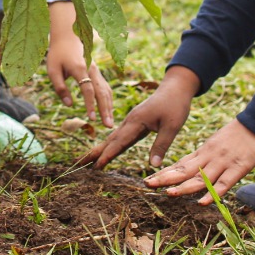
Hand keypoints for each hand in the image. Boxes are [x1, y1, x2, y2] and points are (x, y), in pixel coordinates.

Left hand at [45, 3, 112, 126]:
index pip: (88, 89)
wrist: (68, 37)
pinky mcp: (97, 73)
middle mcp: (91, 69)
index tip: (91, 118)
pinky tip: (108, 111)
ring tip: (109, 122)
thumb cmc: (58, 54)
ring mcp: (96, 70)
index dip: (90, 104)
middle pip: (101, 91)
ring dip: (109, 107)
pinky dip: (108, 100)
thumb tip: (69, 105)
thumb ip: (60, 88)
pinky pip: (105, 87)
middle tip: (108, 125)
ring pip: (106, 90)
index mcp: (79, 68)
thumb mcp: (52, 70)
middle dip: (105, 109)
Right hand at [80, 66, 197, 169]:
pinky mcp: (135, 122)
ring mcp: (131, 121)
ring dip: (101, 149)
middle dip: (94, 152)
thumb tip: (153, 165)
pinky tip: (108, 151)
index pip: (119, 142)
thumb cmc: (175, 104)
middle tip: (78, 165)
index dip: (107, 155)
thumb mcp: (172, 126)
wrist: (175, 87)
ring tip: (88, 160)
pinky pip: (121, 136)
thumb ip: (161, 145)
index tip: (96, 167)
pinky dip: (112, 145)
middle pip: (109, 140)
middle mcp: (130, 121)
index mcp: (136, 121)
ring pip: (113, 138)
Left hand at [144, 118, 254, 203]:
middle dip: (166, 178)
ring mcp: (223, 163)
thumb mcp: (215, 144)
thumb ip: (203, 158)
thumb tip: (189, 170)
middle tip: (147, 184)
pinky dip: (212, 193)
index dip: (164, 173)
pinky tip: (202, 202)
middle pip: (184, 170)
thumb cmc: (238, 135)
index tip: (149, 180)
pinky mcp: (238, 168)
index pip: (180, 164)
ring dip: (184, 187)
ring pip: (201, 178)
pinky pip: (224, 184)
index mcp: (203, 151)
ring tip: (169, 193)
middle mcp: (209, 157)